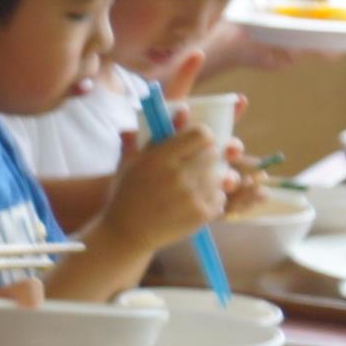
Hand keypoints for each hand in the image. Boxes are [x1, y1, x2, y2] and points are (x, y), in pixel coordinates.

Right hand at [104, 125, 230, 249]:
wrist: (124, 235)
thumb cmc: (126, 195)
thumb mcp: (129, 163)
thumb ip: (152, 135)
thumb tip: (180, 110)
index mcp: (160, 158)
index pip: (202, 134)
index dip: (204, 137)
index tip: (198, 144)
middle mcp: (177, 175)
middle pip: (214, 154)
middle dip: (208, 158)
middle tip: (197, 166)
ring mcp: (190, 196)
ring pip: (221, 176)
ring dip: (212, 179)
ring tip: (195, 186)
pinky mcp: (199, 215)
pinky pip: (221, 198)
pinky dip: (212, 199)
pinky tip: (196, 201)